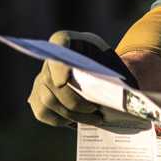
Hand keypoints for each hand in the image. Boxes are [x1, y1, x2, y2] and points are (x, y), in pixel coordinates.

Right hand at [26, 31, 146, 129]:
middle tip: (95, 111)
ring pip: (48, 100)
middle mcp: (50, 57)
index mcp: (70, 40)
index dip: (58, 64)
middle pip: (51, 80)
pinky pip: (43, 112)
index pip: (59, 42)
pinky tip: (78, 121)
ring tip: (94, 119)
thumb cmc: (110, 66)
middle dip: (73, 100)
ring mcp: (41, 77)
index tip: (63, 82)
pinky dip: (61, 120)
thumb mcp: (115, 62)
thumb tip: (123, 93)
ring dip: (72, 114)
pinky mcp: (37, 96)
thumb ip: (116, 71)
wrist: (103, 75)